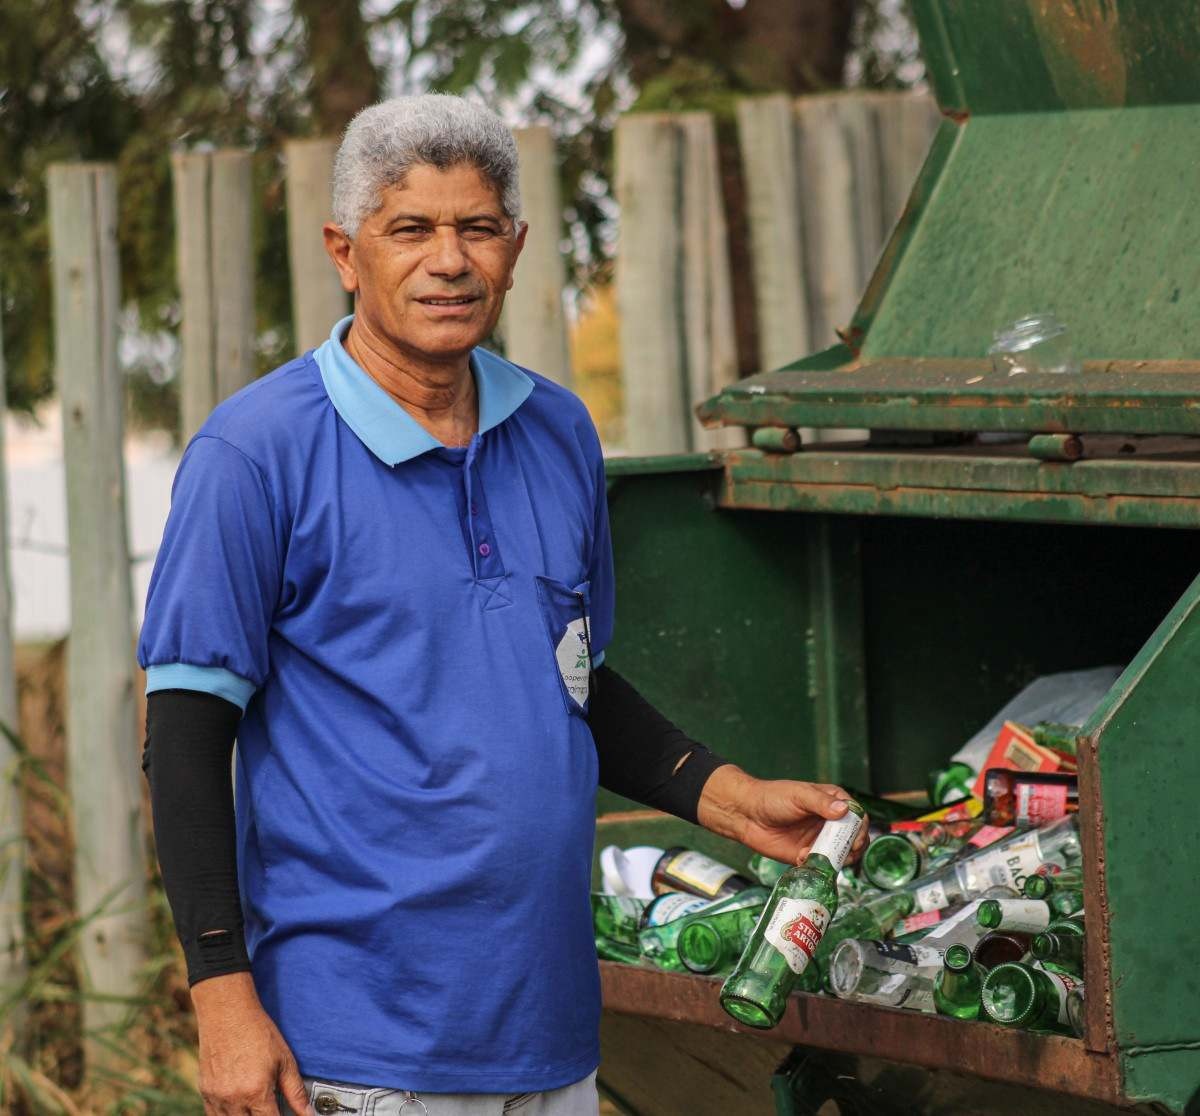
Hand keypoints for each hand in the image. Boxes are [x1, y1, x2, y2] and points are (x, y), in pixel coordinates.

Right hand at [191, 972, 309, 1114]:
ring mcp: (216, 1098)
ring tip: (256, 1104)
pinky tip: (239, 1105)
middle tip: (270, 1106)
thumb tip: (308, 1113)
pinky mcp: (205, 1092)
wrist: (228, 1013)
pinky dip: (227, 1115)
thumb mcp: (284, 1060)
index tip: (283, 1114)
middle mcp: (234, 1099)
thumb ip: (296, 1092)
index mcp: (256, 1092)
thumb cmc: (258, 1032)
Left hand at [696, 766, 868, 865]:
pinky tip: (803, 858)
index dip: (860, 828)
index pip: (857, 816)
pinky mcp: (807, 855)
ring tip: (825, 858)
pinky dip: (818, 866)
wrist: (746, 815)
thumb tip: (843, 810)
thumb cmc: (772, 797)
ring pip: (841, 854)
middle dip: (853, 847)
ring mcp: (819, 839)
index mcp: (831, 801)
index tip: (856, 838)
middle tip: (845, 853)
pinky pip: (822, 865)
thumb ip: (820, 802)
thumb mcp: (798, 795)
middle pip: (854, 838)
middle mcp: (829, 821)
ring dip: (838, 859)